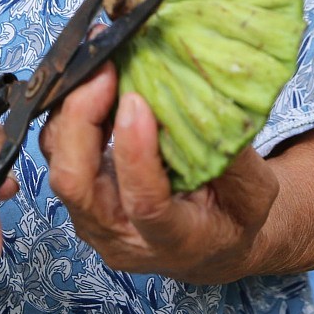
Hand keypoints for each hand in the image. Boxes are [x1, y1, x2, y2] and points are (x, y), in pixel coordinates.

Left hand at [39, 63, 279, 284]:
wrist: (209, 247)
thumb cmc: (232, 217)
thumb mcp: (253, 192)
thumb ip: (233, 154)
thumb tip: (210, 101)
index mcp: (173, 240)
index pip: (143, 203)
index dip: (135, 151)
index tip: (137, 101)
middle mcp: (121, 236)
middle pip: (76, 183)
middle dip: (81, 120)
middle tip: (105, 71)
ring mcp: (93, 220)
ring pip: (59, 164)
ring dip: (71, 111)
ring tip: (98, 67)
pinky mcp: (80, 199)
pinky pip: (59, 154)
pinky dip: (70, 114)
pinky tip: (93, 83)